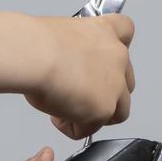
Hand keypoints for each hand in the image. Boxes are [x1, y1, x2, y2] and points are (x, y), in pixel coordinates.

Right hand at [25, 15, 135, 139]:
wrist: (35, 56)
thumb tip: (69, 66)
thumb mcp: (60, 35)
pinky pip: (91, 129)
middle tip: (78, 94)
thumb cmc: (37, 43)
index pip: (125, 32)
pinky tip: (56, 116)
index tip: (101, 59)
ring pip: (119, 111)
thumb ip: (76, 51)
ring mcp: (115, 85)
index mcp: (105, 32)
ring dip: (97, 115)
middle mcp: (117, 57)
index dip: (114, 48)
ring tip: (69, 110)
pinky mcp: (104, 109)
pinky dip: (73, 127)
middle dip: (105, 93)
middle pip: (126, 82)